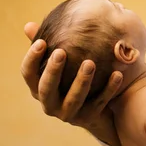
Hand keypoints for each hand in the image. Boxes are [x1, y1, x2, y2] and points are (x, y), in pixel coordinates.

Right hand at [20, 22, 122, 145]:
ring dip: (82, 81)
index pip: (28, 74)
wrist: (97, 112)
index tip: (41, 42)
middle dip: (53, 71)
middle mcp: (49, 104)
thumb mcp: (60, 65)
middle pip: (46, 89)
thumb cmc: (71, 80)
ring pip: (74, 98)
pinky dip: (109, 88)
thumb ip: (48, 48)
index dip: (32, 59)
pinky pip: (99, 103)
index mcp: (38, 88)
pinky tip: (117, 74)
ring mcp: (68, 114)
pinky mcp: (88, 118)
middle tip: (60, 52)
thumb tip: (29, 26)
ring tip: (90, 63)